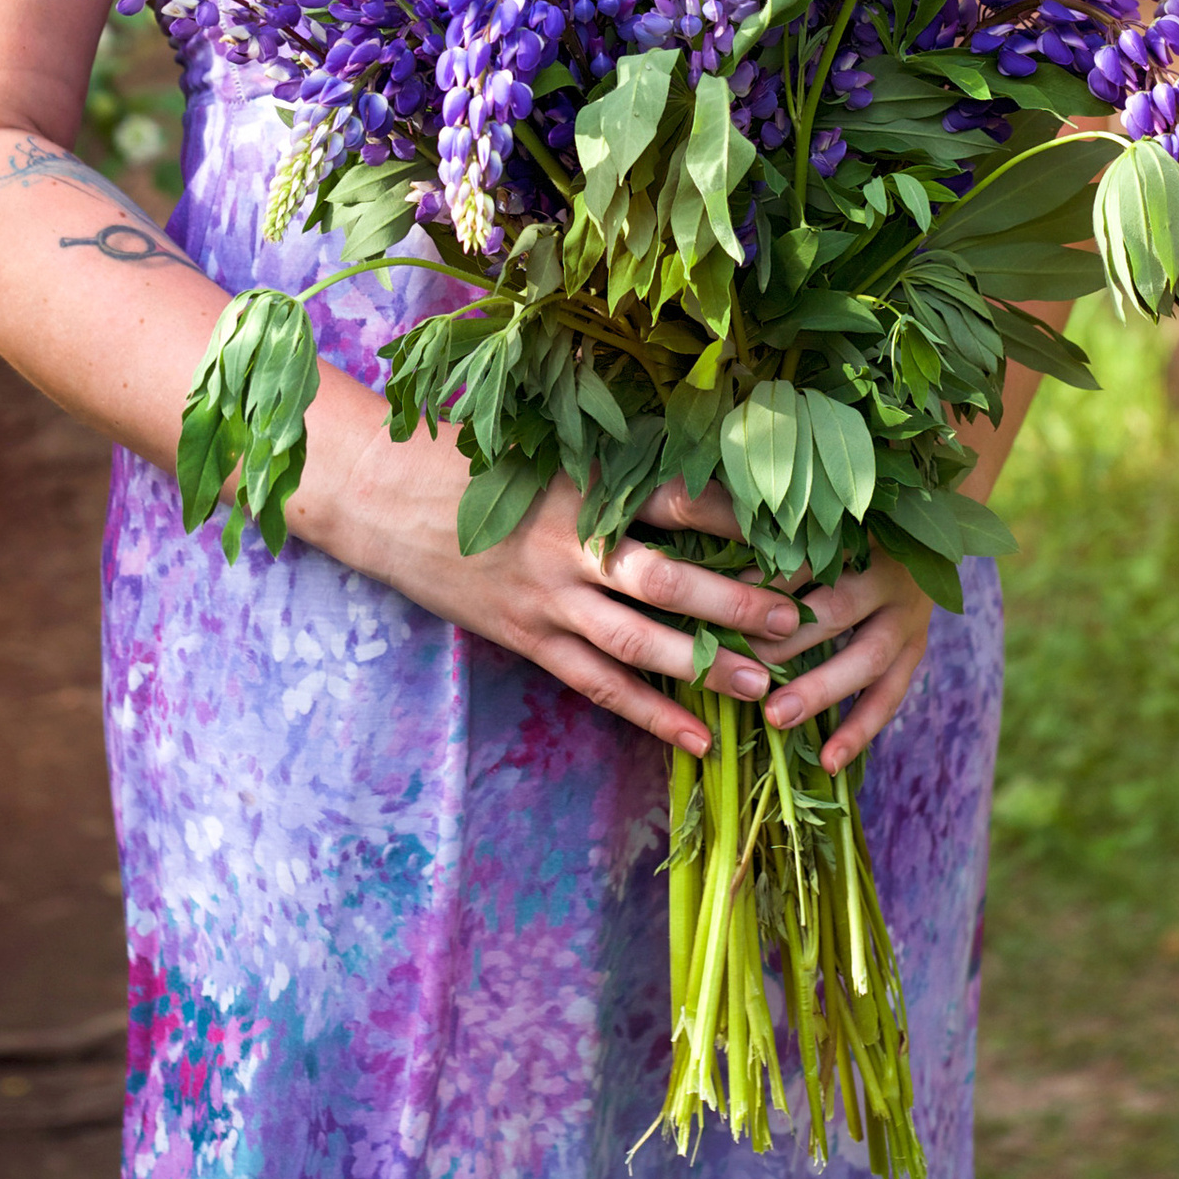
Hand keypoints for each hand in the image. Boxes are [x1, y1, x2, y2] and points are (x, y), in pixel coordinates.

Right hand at [312, 434, 803, 757]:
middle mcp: (572, 545)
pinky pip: (597, 685)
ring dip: (704, 666)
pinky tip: (696, 737)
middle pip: (669, 579)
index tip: (794, 532)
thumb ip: (605, 454)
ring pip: (639, 642)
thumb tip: (678, 450)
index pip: (677, 502)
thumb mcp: (539, 440)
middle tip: (801, 619)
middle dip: (737, 602)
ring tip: (765, 686)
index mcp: (583, 487)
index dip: (739, 520)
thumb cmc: (462, 453)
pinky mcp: (527, 638)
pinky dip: (650, 714)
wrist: (377, 492)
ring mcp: (548, 599)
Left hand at [644, 482, 930, 772]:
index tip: (711, 603)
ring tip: (775, 717)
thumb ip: (753, 519)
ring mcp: (908, 613)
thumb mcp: (806, 508)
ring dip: (819, 690)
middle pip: (835, 608)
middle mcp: (887, 571)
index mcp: (856, 529)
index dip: (759, 580)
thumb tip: (685, 518)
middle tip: (737, 666)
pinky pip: (891, 694)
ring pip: (867, 658)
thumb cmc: (836, 517)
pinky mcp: (916, 645)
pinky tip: (827, 761)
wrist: (924, 517)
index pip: (803, 556)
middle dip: (785, 640)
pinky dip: (860, 730)